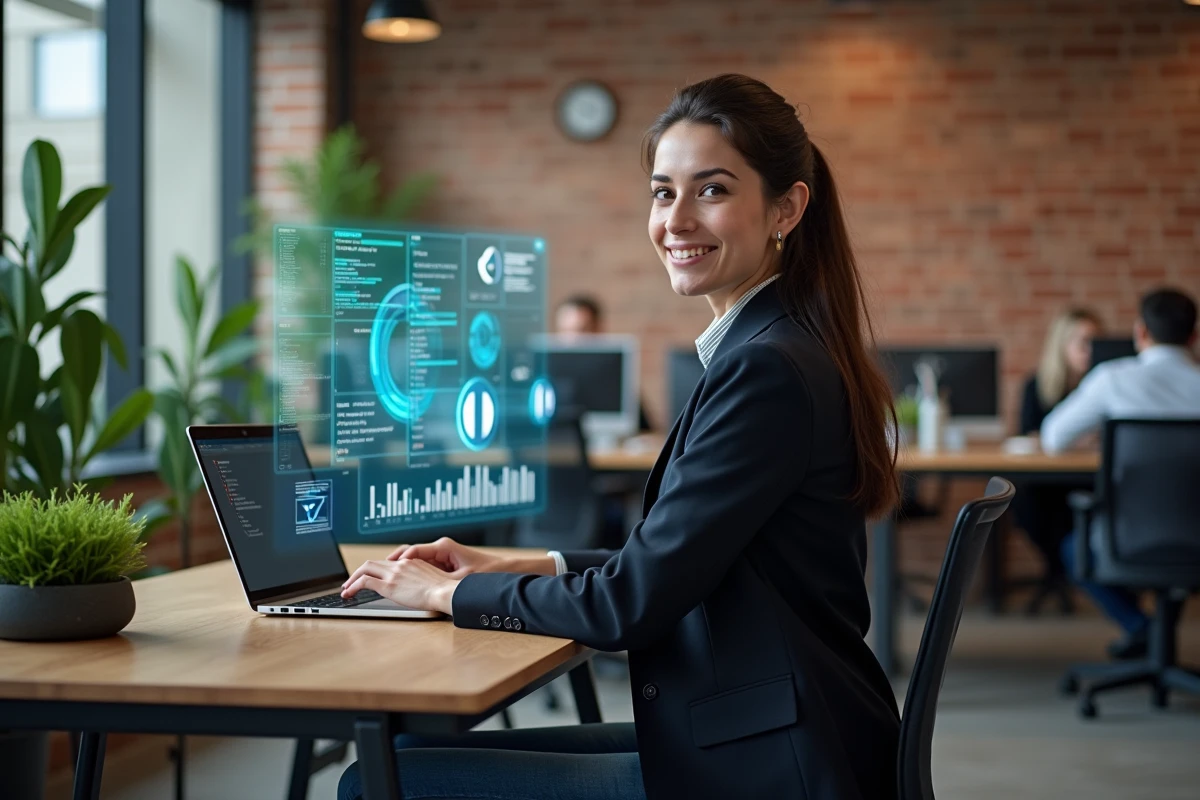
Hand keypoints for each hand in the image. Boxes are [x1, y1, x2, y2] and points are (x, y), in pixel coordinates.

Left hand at [341, 558, 458, 614]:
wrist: (445, 592)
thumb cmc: (444, 591)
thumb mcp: (432, 580)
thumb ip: (421, 581)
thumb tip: (419, 590)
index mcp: (410, 563)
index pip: (386, 563)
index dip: (374, 570)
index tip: (369, 578)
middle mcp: (400, 565)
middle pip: (372, 563)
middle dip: (358, 572)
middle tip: (351, 582)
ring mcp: (393, 574)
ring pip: (365, 569)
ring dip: (352, 579)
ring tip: (346, 589)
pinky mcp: (388, 585)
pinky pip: (365, 582)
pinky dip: (353, 586)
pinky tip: (349, 594)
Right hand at [385, 537, 510, 578]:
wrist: (503, 569)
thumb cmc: (485, 571)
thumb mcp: (462, 579)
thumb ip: (442, 581)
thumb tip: (425, 588)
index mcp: (443, 547)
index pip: (414, 551)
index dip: (399, 560)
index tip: (388, 568)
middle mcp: (440, 548)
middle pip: (410, 553)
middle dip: (395, 562)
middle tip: (380, 572)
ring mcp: (441, 555)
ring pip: (415, 560)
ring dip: (402, 568)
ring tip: (387, 578)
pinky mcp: (444, 563)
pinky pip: (423, 566)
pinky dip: (412, 572)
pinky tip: (404, 582)